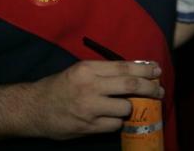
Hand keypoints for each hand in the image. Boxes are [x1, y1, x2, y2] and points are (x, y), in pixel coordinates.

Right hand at [25, 60, 163, 139]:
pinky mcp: (88, 126)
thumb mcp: (80, 71)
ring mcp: (89, 108)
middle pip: (130, 85)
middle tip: (159, 91)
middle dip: (150, 88)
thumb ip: (104, 72)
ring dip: (130, 108)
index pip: (124, 67)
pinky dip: (117, 122)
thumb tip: (134, 72)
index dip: (144, 69)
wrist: (33, 108)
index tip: (157, 70)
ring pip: (125, 108)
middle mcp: (90, 86)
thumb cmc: (59, 87)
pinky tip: (112, 119)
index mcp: (88, 69)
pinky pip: (115, 125)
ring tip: (127, 107)